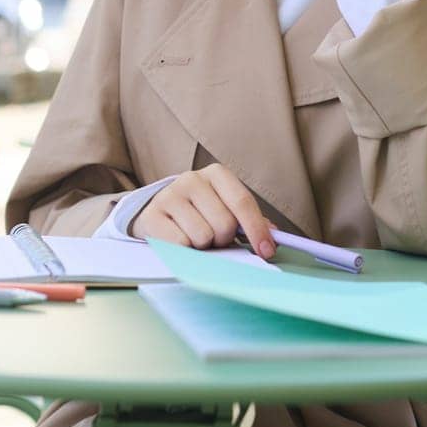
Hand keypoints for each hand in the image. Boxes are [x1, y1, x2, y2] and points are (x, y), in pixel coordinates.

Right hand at [131, 163, 276, 259]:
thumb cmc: (200, 213)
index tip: (267, 252)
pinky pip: (180, 245)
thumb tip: (274, 235)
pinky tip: (179, 239)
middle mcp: (191, 179)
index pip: (242, 202)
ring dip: (203, 246)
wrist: (158, 212)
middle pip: (224, 224)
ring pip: (202, 236)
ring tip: (195, 237)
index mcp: (216, 174)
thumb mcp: (225, 208)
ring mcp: (169, 195)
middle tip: (214, 237)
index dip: (257, 229)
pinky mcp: (151, 216)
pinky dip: (184, 250)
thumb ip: (250, 220)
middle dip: (223, 239)